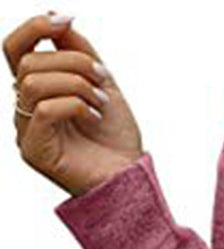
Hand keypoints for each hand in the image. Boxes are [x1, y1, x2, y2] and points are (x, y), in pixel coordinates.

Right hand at [4, 11, 141, 196]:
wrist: (132, 178)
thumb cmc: (117, 138)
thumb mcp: (101, 84)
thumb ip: (78, 51)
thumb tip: (59, 18)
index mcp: (38, 90)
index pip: (16, 48)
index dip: (35, 27)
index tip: (66, 19)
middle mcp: (26, 108)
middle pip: (28, 62)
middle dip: (73, 62)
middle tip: (102, 80)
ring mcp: (26, 130)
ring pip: (33, 82)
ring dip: (76, 84)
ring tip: (100, 102)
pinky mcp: (34, 150)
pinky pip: (45, 109)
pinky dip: (75, 105)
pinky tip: (94, 118)